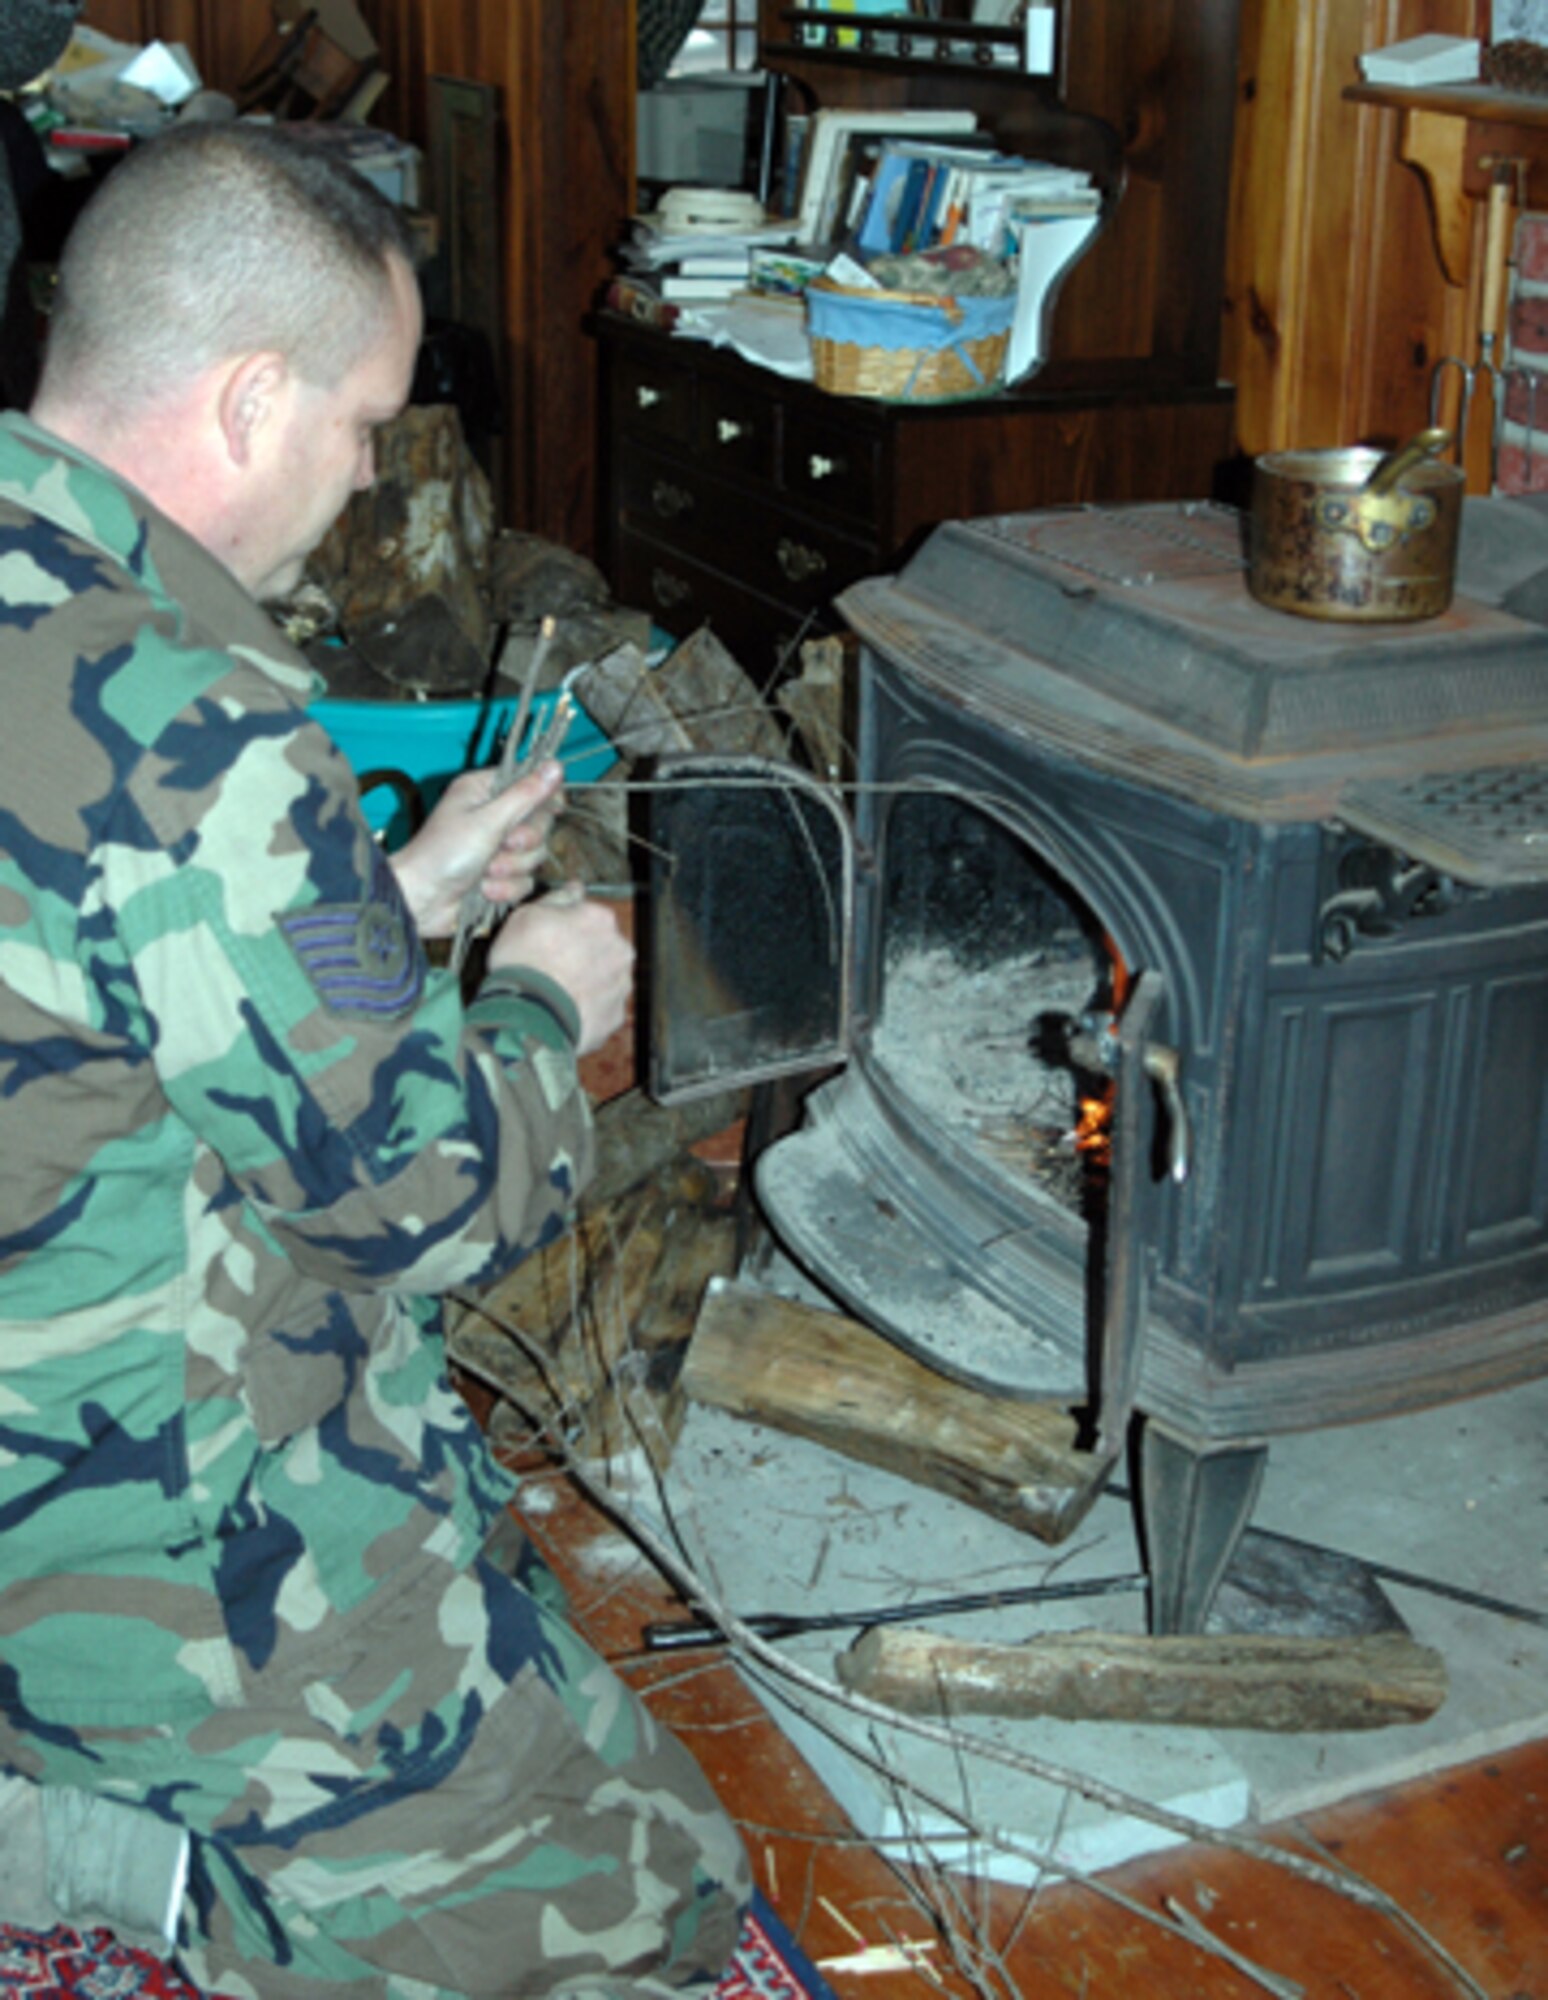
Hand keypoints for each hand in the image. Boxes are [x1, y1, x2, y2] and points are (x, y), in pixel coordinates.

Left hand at [390, 761, 563, 938]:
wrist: (421, 900)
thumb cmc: (444, 853)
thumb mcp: (488, 820)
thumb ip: (525, 795)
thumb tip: (556, 765)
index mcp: (485, 791)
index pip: (531, 784)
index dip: (544, 798)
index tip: (552, 808)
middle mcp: (493, 815)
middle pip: (540, 823)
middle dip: (524, 841)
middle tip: (505, 844)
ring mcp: (497, 848)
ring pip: (534, 855)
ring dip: (511, 867)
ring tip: (486, 871)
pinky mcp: (500, 877)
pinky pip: (524, 881)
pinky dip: (506, 888)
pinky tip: (484, 890)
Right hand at [489, 887, 634, 1055]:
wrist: (529, 1016)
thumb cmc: (524, 961)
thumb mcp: (527, 915)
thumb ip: (557, 899)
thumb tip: (575, 888)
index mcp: (600, 919)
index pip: (590, 916)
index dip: (568, 928)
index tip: (551, 939)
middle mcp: (620, 949)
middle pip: (602, 947)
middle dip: (584, 954)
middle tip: (552, 967)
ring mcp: (621, 984)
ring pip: (606, 977)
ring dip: (588, 981)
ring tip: (557, 992)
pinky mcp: (616, 1015)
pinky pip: (603, 1007)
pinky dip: (588, 1008)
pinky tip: (566, 1010)